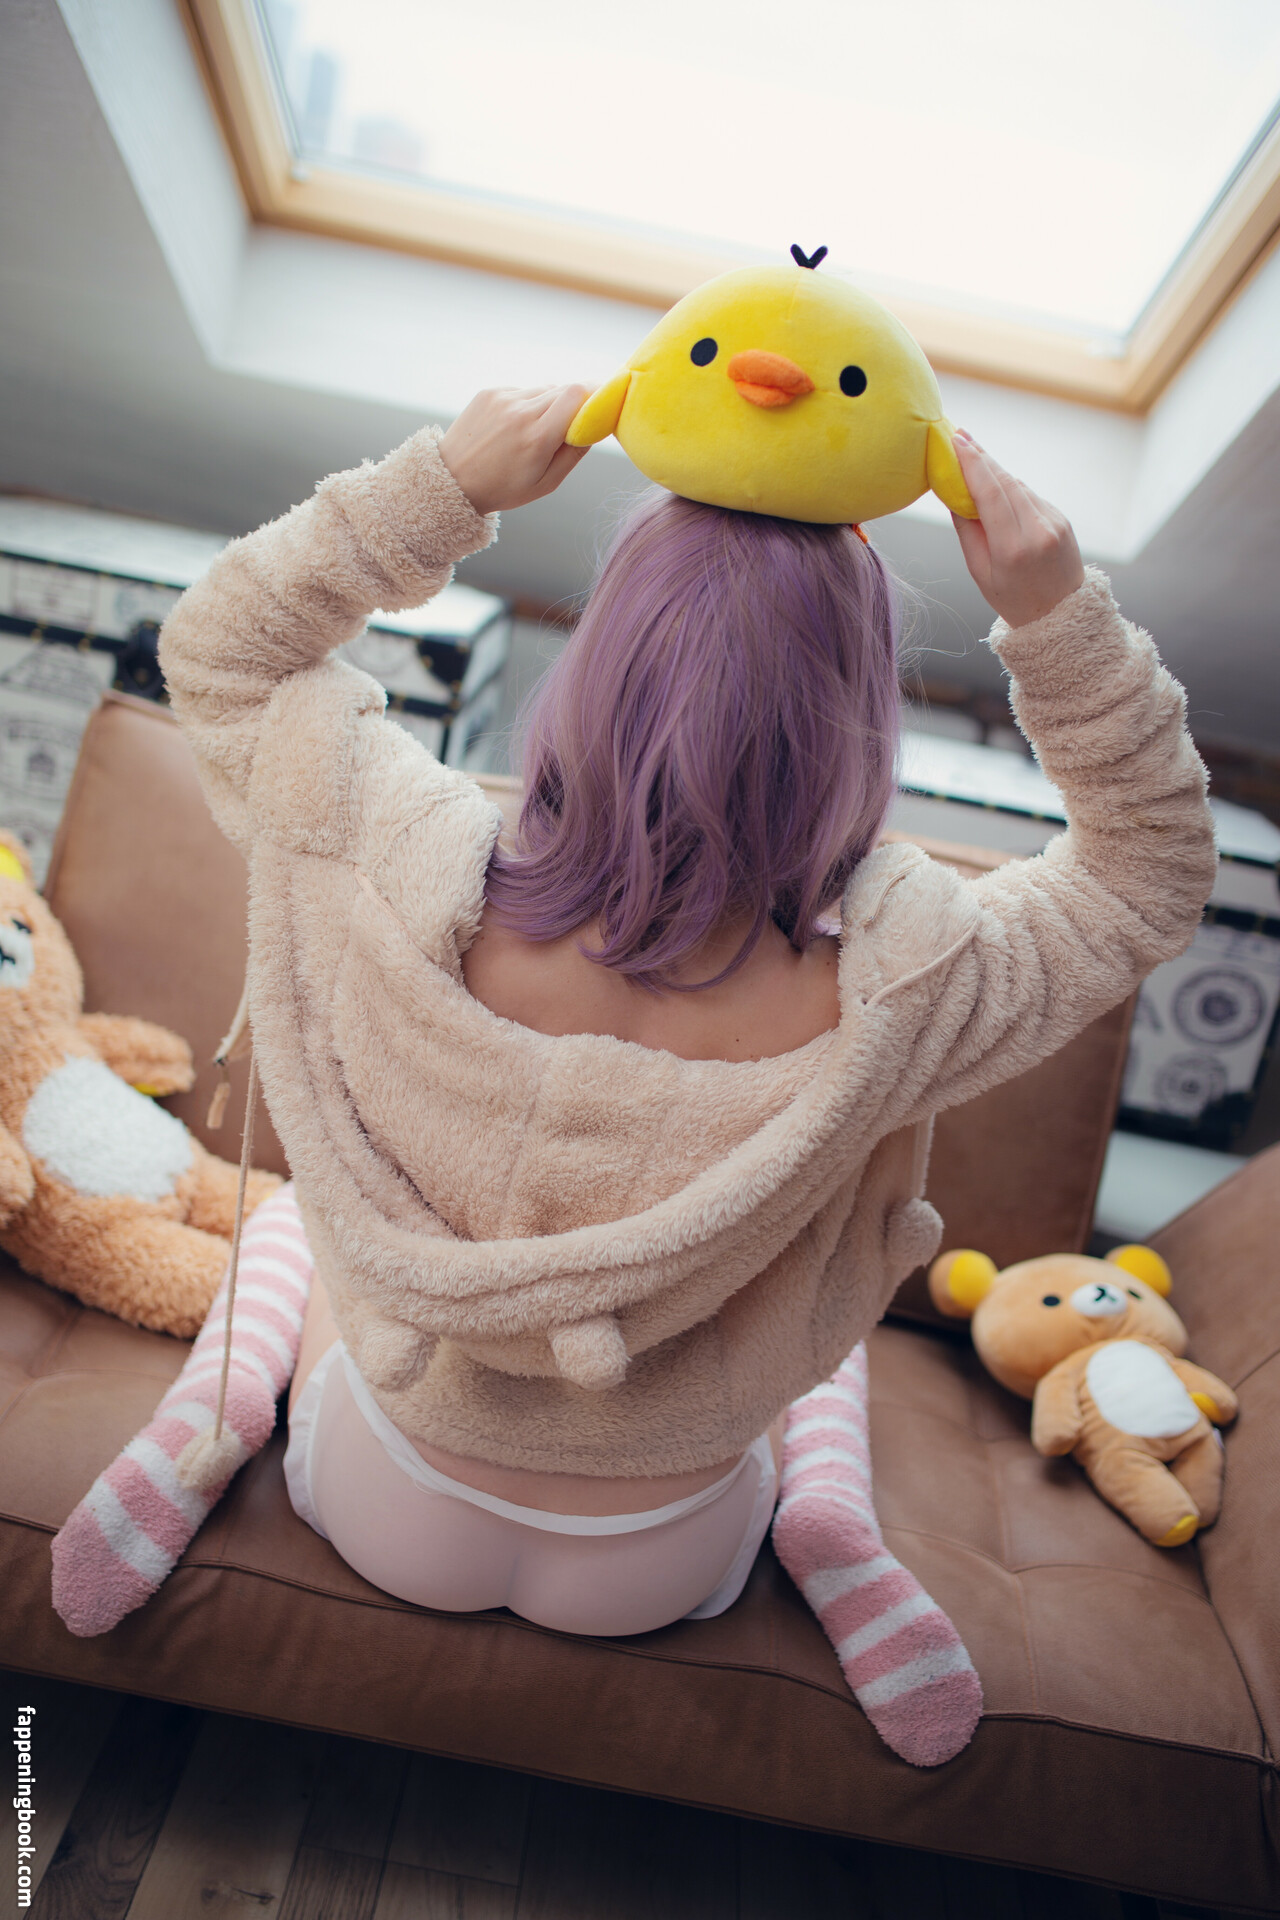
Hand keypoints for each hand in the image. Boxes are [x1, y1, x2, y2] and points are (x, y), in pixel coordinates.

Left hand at [439, 385, 589, 516]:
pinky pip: (522, 391)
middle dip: (576, 402)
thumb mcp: (546, 484)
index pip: (576, 394)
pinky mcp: (490, 392)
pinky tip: (516, 427)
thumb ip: (574, 453)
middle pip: (564, 389)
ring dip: (551, 404)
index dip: (594, 394)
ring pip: (544, 389)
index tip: (601, 404)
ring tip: (538, 431)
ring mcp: (503, 398)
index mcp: (537, 437)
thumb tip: (596, 426)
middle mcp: (520, 411)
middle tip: (576, 422)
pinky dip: (528, 404)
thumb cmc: (502, 489)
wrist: (452, 481)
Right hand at [950, 432, 1083, 627]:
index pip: (991, 494)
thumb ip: (968, 531)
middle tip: (959, 437)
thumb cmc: (1013, 600)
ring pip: (1019, 486)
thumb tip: (955, 493)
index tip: (956, 442)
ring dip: (995, 471)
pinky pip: (1030, 497)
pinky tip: (996, 486)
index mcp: (1013, 549)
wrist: (1061, 618)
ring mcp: (1054, 523)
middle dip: (982, 458)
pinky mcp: (1062, 519)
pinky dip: (1011, 488)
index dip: (972, 464)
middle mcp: (1038, 531)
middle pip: (1006, 482)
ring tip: (972, 456)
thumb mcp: (980, 573)